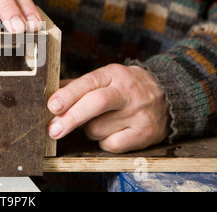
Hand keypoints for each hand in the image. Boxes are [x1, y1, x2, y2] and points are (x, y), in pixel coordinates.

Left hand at [47, 64, 170, 152]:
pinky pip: (112, 144)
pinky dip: (104, 142)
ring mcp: (137, 113)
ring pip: (98, 128)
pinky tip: (111, 133)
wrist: (169, 95)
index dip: (68, 95)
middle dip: (71, 118)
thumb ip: (77, 85)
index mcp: (112, 74)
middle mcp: (126, 92)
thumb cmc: (125, 88)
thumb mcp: (105, 78)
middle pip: (95, 103)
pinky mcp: (145, 133)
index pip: (88, 83)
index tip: (52, 106)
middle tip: (53, 130)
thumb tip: (49, 93)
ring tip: (99, 122)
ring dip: (89, 130)